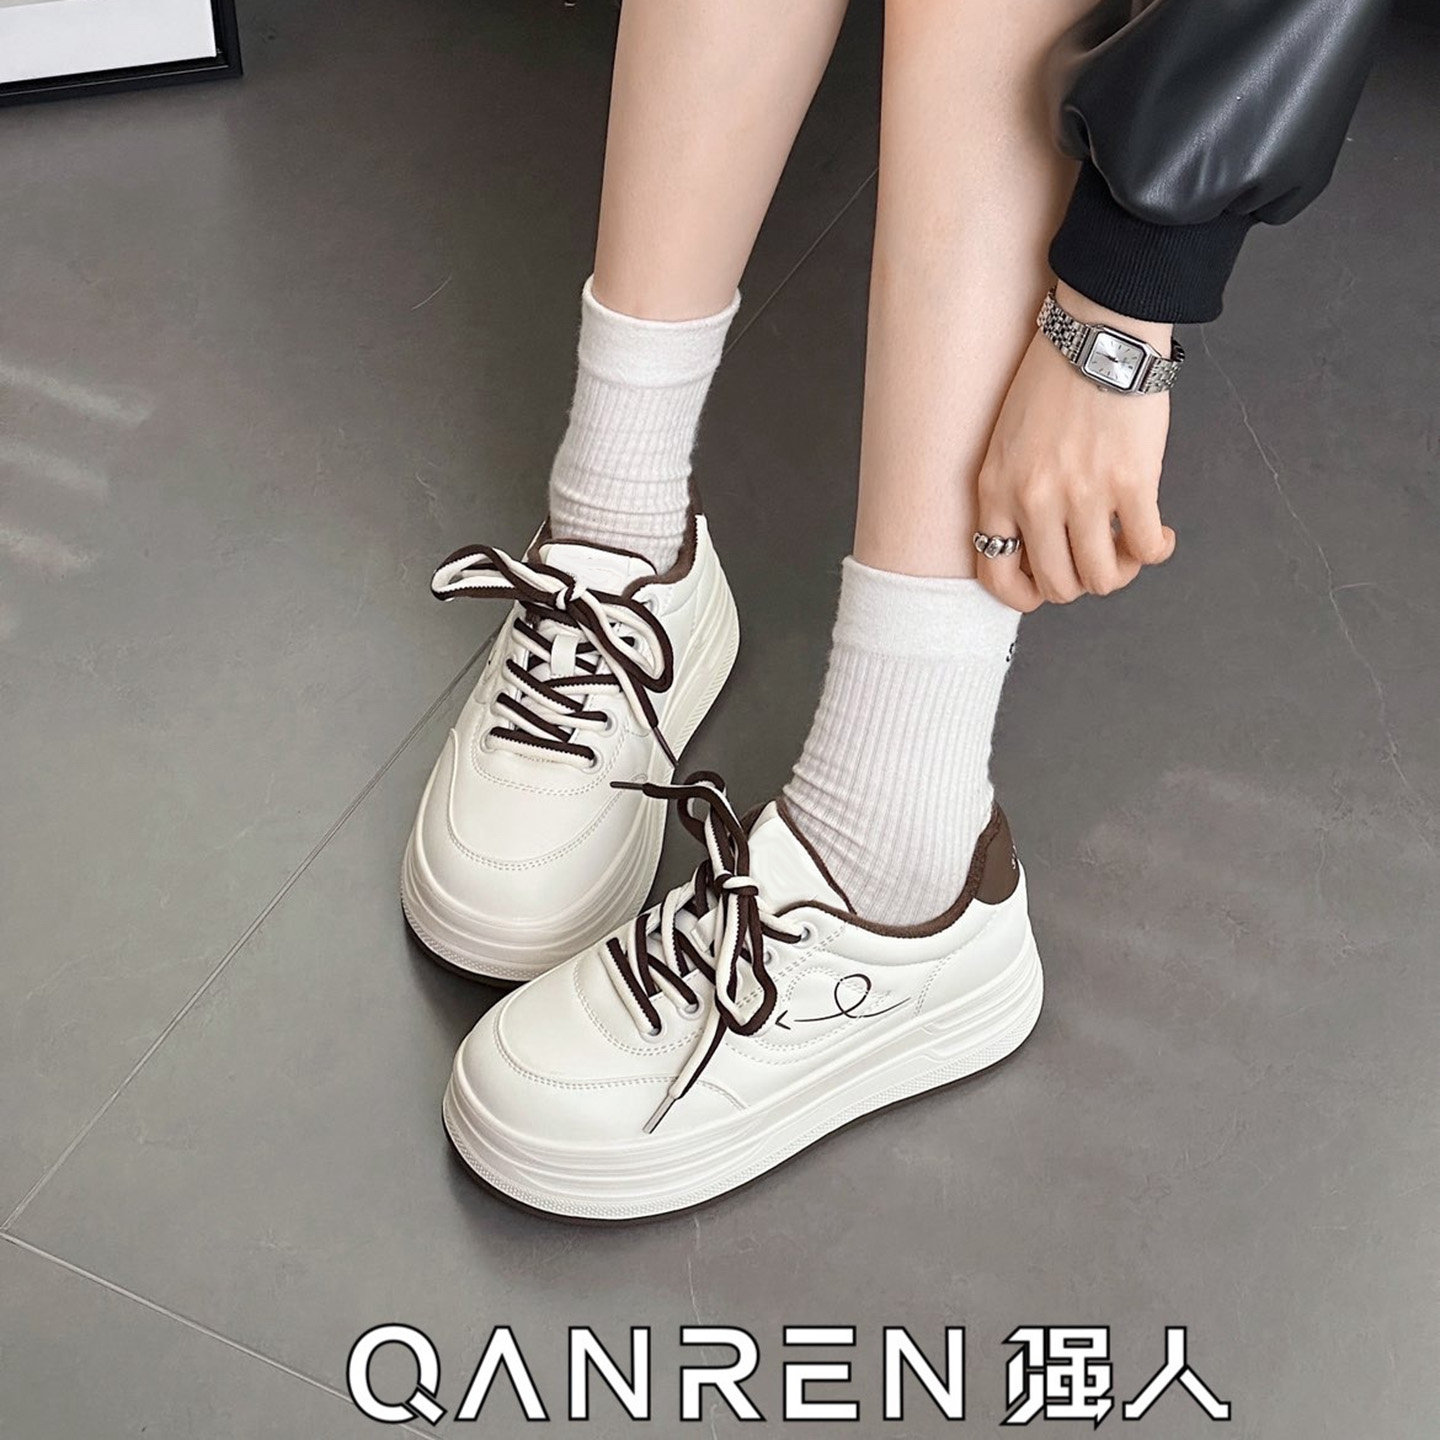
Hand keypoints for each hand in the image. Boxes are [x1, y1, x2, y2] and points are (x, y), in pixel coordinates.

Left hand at [975, 282, 1176, 610]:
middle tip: (1096, 556)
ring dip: (1120, 570)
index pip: (996, 573)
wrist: (1099, 335)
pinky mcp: (1132, 483)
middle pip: (1058, 585)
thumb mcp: (1006, 441)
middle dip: (1080, 582)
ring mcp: (1084, 495)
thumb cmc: (1053, 382)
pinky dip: (1156, 551)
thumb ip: (1011, 492)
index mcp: (997, 490)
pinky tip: (1160, 535)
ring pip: (1102, 577)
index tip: (1046, 585)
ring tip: (1128, 545)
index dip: (1025, 595)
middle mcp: (1035, 500)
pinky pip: (1146, 549)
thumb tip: (1034, 543)